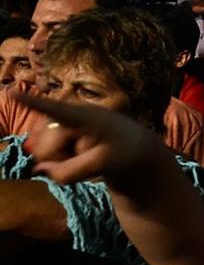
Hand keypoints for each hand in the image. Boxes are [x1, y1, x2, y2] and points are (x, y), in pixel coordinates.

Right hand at [16, 93, 152, 183]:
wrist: (131, 144)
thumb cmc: (122, 149)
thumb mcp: (103, 164)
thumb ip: (70, 171)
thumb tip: (39, 170)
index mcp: (83, 116)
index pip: (55, 110)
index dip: (32, 102)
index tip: (11, 93)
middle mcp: (67, 113)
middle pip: (45, 147)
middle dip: (60, 157)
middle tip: (86, 155)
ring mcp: (58, 121)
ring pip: (42, 151)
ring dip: (60, 158)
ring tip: (84, 151)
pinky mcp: (53, 129)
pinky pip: (44, 152)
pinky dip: (58, 157)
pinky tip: (76, 152)